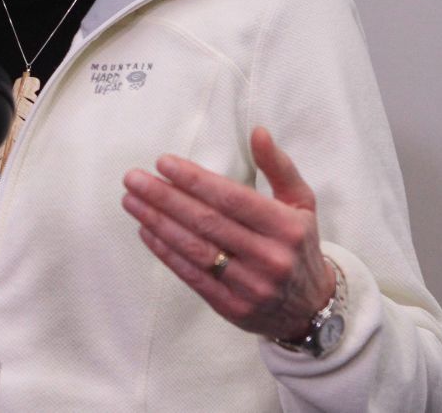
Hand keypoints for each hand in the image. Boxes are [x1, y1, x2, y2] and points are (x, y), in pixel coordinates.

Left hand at [121, 127, 334, 340]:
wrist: (310, 308)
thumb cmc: (298, 244)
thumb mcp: (301, 203)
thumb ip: (279, 167)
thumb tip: (258, 132)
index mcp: (286, 227)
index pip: (232, 199)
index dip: (195, 180)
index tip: (164, 163)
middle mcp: (269, 257)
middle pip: (207, 222)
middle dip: (164, 197)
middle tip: (134, 178)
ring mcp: (250, 285)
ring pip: (195, 248)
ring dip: (157, 222)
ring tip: (131, 201)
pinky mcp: (231, 307)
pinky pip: (192, 275)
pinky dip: (165, 252)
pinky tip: (145, 231)